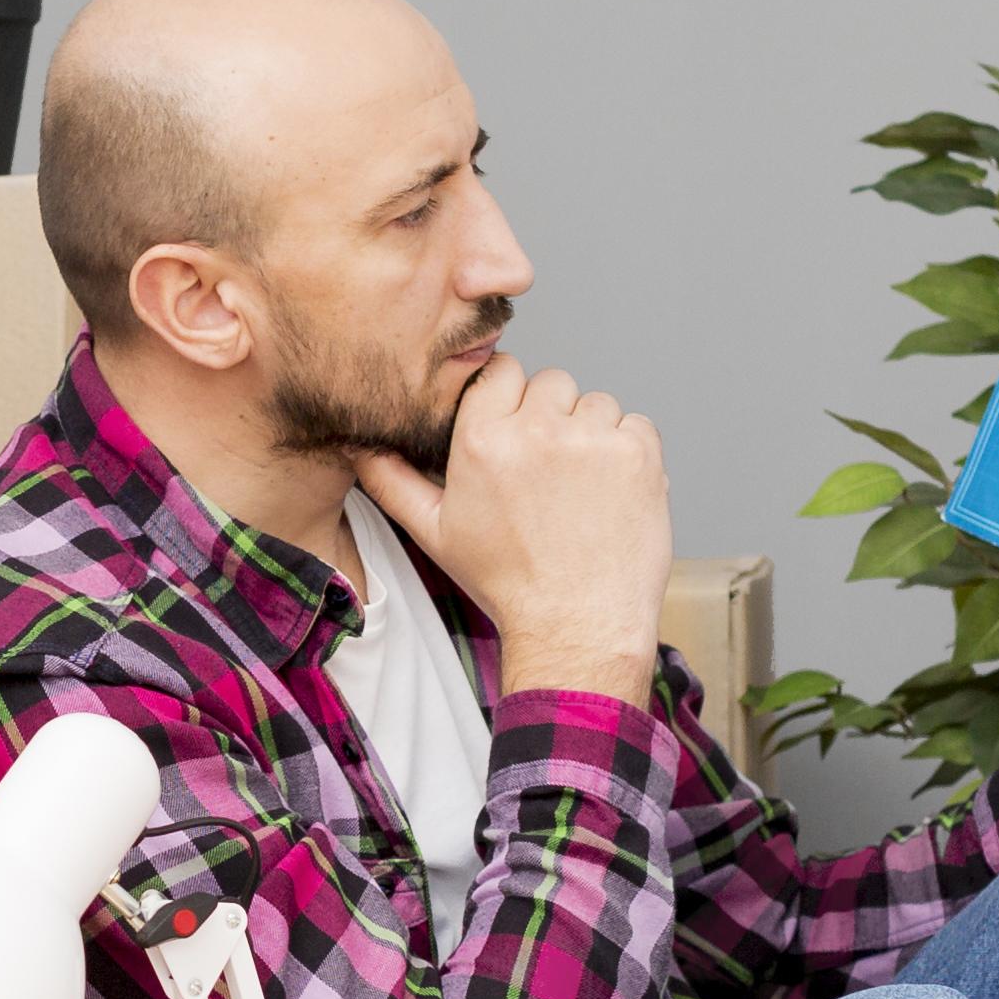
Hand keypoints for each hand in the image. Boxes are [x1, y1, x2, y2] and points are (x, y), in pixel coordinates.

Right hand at [354, 360, 672, 709]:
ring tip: (580, 487)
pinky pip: (636, 425)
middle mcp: (538, 430)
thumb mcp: (434, 533)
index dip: (509, 398)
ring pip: (595, 402)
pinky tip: (610, 493)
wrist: (577, 627)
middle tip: (548, 469)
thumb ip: (391, 480)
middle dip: (550, 417)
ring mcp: (594, 440)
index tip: (515, 429)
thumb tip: (359, 445)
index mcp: (483, 440)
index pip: (500, 370)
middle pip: (550, 382)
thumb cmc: (508, 583)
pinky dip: (629, 451)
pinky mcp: (639, 456)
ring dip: (591, 434)